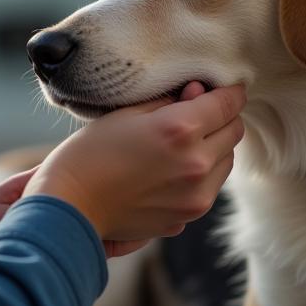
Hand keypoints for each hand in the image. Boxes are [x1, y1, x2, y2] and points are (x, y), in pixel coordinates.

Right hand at [23, 82, 245, 242]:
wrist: (70, 204)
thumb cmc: (91, 151)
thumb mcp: (127, 112)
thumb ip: (170, 99)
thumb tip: (198, 91)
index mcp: (181, 130)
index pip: (227, 104)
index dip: (229, 91)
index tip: (226, 87)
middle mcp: (197, 164)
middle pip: (235, 132)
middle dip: (222, 118)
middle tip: (199, 110)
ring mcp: (195, 197)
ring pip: (227, 162)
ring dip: (215, 146)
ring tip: (183, 141)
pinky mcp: (187, 218)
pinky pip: (209, 187)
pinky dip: (202, 173)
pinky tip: (172, 167)